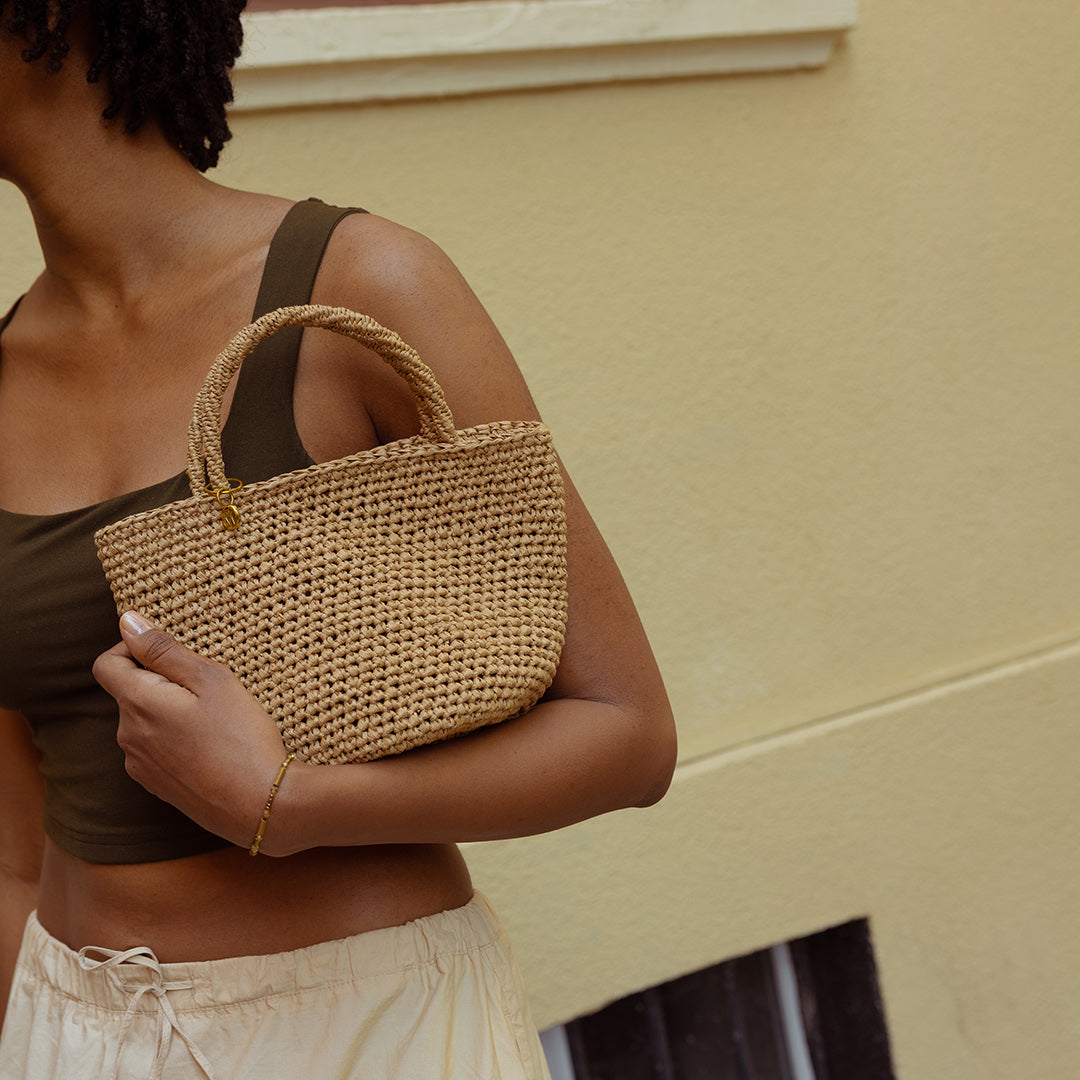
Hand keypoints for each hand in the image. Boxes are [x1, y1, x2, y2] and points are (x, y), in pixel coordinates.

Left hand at [92, 612, 289, 848]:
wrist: (260, 803)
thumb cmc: (241, 737)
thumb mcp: (210, 679)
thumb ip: (163, 650)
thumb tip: (127, 622)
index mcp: (138, 704)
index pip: (106, 664)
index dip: (132, 649)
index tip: (170, 652)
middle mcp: (128, 736)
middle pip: (128, 692)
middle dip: (160, 681)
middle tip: (207, 686)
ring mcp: (140, 765)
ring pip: (143, 721)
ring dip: (169, 710)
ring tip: (214, 717)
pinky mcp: (156, 786)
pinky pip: (154, 748)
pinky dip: (175, 738)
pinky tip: (209, 744)